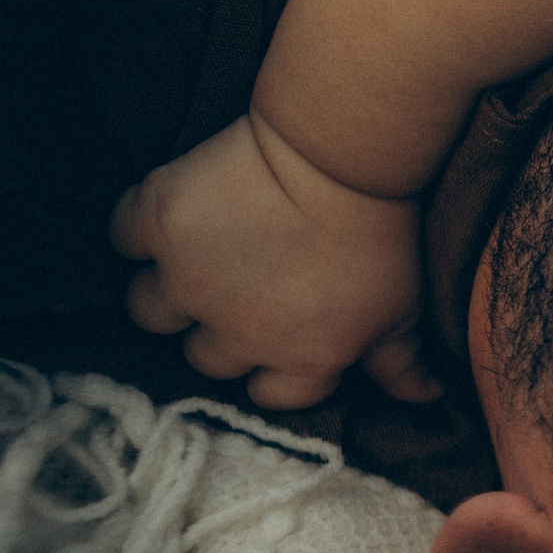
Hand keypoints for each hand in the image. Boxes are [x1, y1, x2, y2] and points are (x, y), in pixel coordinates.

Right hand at [110, 113, 438, 409]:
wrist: (345, 154)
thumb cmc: (385, 233)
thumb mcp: (404, 306)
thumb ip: (401, 362)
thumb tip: (426, 399)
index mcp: (298, 360)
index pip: (268, 393)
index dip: (273, 365)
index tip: (280, 330)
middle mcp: (236, 334)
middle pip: (204, 356)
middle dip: (219, 327)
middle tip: (240, 285)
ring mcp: (189, 280)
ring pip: (152, 310)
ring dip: (170, 288)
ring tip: (200, 258)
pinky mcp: (158, 225)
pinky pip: (126, 239)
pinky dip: (141, 227)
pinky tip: (173, 215)